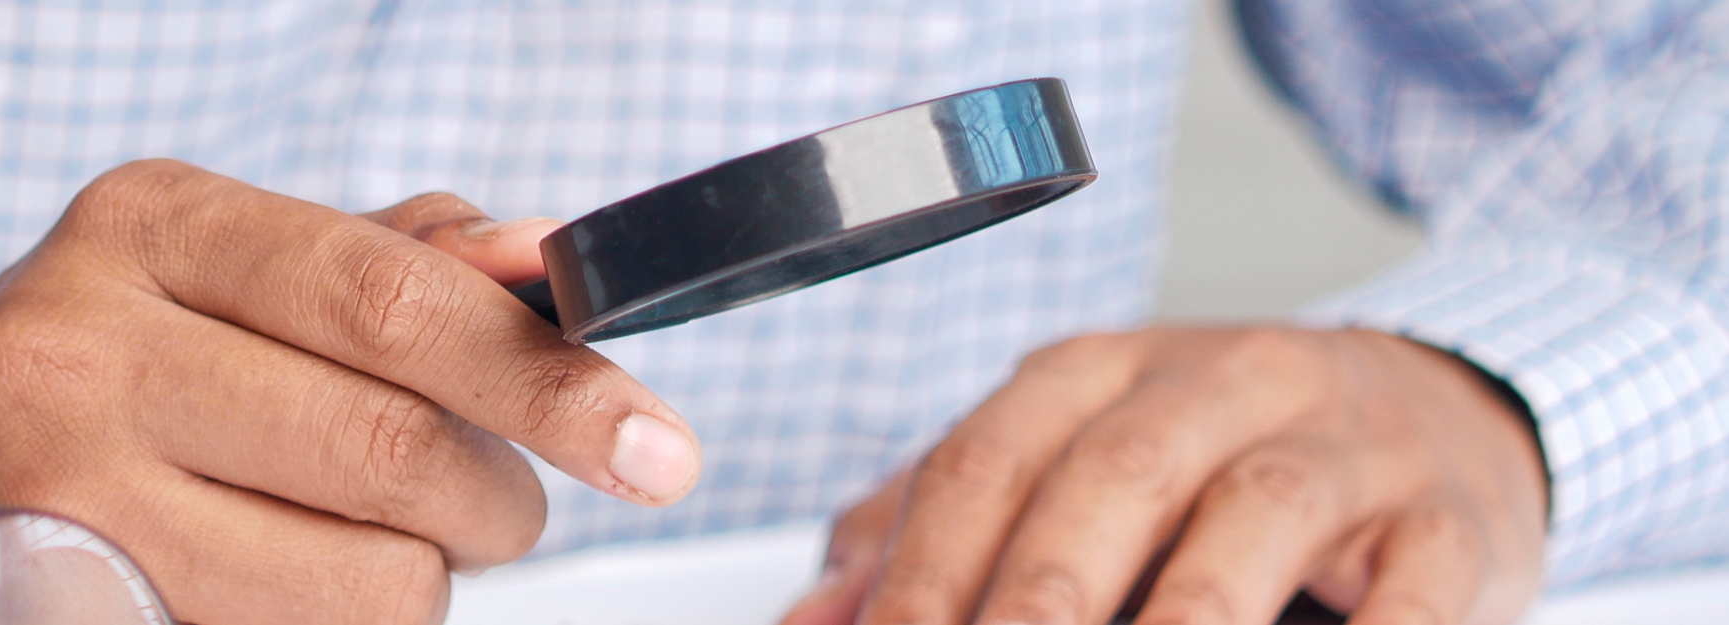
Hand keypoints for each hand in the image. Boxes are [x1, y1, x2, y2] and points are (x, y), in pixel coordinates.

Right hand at [0, 160, 701, 623]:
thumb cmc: (135, 365)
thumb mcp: (243, 273)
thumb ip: (402, 265)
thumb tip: (548, 265)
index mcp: (149, 225)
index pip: (395, 303)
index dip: (548, 380)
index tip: (654, 445)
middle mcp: (80, 348)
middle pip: (397, 454)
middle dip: (494, 499)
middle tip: (487, 502)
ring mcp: (61, 497)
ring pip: (369, 584)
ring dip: (416, 579)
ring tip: (350, 539)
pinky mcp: (70, 616)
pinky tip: (277, 582)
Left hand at [782, 327, 1546, 624]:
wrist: (1442, 408)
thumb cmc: (1217, 459)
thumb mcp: (1071, 465)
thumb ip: (935, 533)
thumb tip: (814, 619)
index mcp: (1100, 373)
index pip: (987, 459)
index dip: (924, 570)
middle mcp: (1220, 383)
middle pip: (1108, 482)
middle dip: (1033, 603)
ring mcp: (1343, 445)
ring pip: (1249, 522)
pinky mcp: (1449, 521)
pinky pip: (1412, 588)